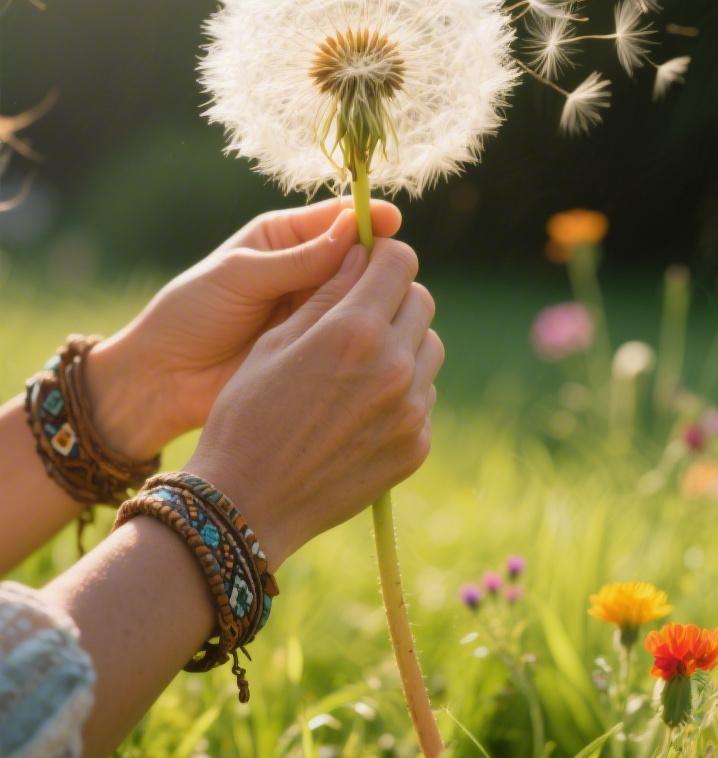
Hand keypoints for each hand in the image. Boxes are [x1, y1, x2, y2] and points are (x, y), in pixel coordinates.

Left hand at [85, 198, 400, 457]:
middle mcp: (308, 271)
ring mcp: (316, 312)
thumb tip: (354, 229)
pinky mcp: (319, 349)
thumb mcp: (240, 277)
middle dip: (379, 261)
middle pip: (361, 257)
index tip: (392, 221)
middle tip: (393, 272)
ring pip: (363, 297)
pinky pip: (352, 336)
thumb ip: (295, 259)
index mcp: (285, 239)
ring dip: (376, 299)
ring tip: (385, 307)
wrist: (165, 378)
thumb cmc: (190, 314)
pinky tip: (378, 338)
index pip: (338, 219)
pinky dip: (367, 335)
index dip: (368, 218)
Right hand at [186, 237, 443, 568]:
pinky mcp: (417, 446)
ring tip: (357, 364)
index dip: (382, 256)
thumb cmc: (247, 414)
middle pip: (420, 302)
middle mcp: (394, 366)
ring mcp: (412, 410)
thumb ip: (326, 294)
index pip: (401, 263)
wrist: (248, 504)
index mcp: (355, 330)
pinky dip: (402, 390)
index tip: (365, 265)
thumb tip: (361, 253)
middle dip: (393, 298)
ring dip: (402, 343)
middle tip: (358, 314)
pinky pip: (423, 396)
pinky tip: (358, 408)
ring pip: (429, 349)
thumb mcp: (275, 341)